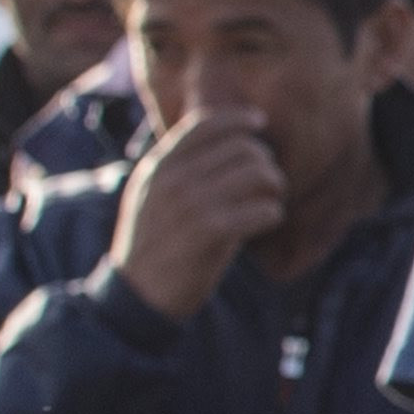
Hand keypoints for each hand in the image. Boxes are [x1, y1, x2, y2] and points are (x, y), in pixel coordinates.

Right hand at [106, 106, 285, 319]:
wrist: (138, 294)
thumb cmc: (154, 245)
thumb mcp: (151, 196)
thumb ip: (179, 169)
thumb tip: (221, 143)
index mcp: (159, 166)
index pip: (205, 124)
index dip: (238, 119)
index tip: (259, 122)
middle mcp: (175, 179)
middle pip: (242, 148)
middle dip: (264, 162)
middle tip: (269, 182)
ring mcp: (193, 204)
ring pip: (258, 174)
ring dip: (274, 187)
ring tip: (271, 201)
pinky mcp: (212, 232)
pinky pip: (263, 209)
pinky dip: (273, 214)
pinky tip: (268, 221)